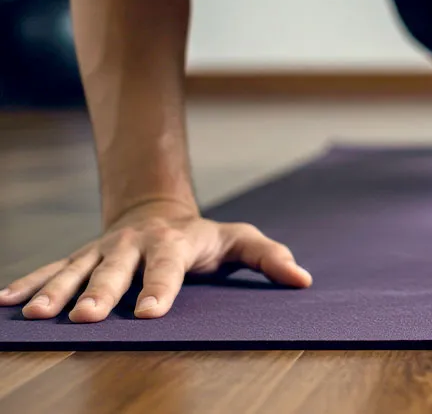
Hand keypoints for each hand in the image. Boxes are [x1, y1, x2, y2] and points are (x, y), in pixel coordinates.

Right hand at [0, 202, 311, 322]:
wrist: (158, 211)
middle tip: (84, 318)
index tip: (150, 314)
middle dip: (98, 293)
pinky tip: (5, 303)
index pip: (167, 269)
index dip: (159, 290)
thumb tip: (303, 280)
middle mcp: (133, 245)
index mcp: (173, 244)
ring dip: (53, 292)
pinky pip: (50, 269)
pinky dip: (28, 283)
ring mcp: (102, 251)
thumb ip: (269, 258)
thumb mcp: (240, 241)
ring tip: (32, 314)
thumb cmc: (206, 237)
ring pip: (75, 270)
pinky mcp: (81, 257)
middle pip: (114, 271)